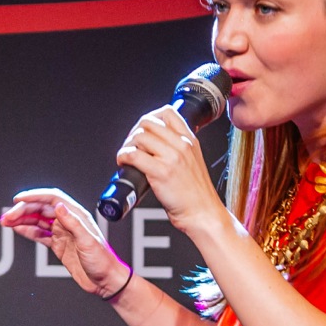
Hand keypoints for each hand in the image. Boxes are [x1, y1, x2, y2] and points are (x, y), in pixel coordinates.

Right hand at [1, 187, 129, 297]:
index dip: (34, 196)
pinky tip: (16, 228)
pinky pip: (39, 234)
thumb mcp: (88, 241)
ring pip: (37, 220)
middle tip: (6, 217)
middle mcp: (68, 221)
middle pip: (40, 209)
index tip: (18, 199)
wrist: (106, 281)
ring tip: (5, 221)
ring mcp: (62, 233)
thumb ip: (73, 223)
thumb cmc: (103, 261)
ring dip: (21, 219)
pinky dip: (27, 230)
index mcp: (76, 216)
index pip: (52, 199)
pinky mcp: (58, 244)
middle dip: (22, 210)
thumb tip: (59, 207)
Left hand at [114, 104, 225, 234]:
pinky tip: (123, 163)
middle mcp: (182, 145)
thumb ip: (178, 149)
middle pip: (148, 122)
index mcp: (190, 140)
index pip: (167, 112)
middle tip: (131, 146)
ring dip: (127, 145)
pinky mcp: (161, 172)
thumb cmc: (195, 194)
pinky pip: (133, 155)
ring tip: (127, 157)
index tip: (142, 130)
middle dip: (134, 132)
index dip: (149, 119)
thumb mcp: (193, 162)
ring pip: (139, 136)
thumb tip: (154, 143)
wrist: (202, 213)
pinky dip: (123, 156)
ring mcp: (172, 157)